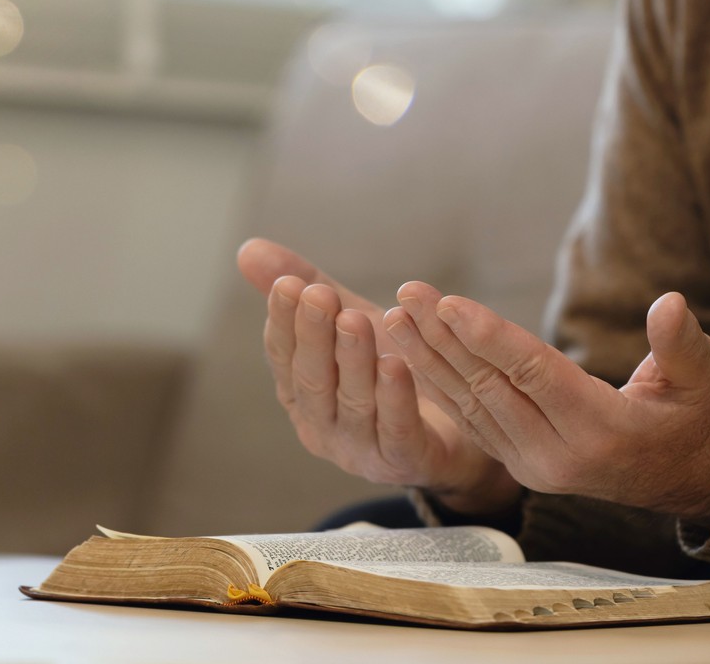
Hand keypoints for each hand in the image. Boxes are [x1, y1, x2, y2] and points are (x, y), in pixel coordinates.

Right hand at [236, 239, 520, 513]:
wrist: (462, 420)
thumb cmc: (394, 370)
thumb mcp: (351, 323)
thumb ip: (308, 289)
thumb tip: (247, 249)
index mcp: (302, 393)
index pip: (283, 355)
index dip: (284, 320)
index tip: (288, 284)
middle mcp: (323, 426)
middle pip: (312, 380)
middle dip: (313, 336)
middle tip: (318, 296)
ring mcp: (361, 449)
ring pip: (353, 402)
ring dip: (352, 360)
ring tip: (354, 321)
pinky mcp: (404, 461)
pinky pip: (396, 429)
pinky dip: (394, 398)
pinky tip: (396, 365)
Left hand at [383, 281, 709, 522]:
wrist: (685, 479)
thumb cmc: (694, 418)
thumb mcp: (702, 380)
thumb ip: (681, 344)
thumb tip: (669, 303)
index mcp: (601, 431)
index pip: (534, 375)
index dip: (490, 337)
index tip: (448, 303)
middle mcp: (558, 455)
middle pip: (491, 386)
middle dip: (444, 339)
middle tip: (409, 293)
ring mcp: (533, 465)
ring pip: (472, 405)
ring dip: (429, 359)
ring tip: (396, 315)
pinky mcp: (518, 465)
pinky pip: (470, 420)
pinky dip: (438, 384)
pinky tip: (411, 351)